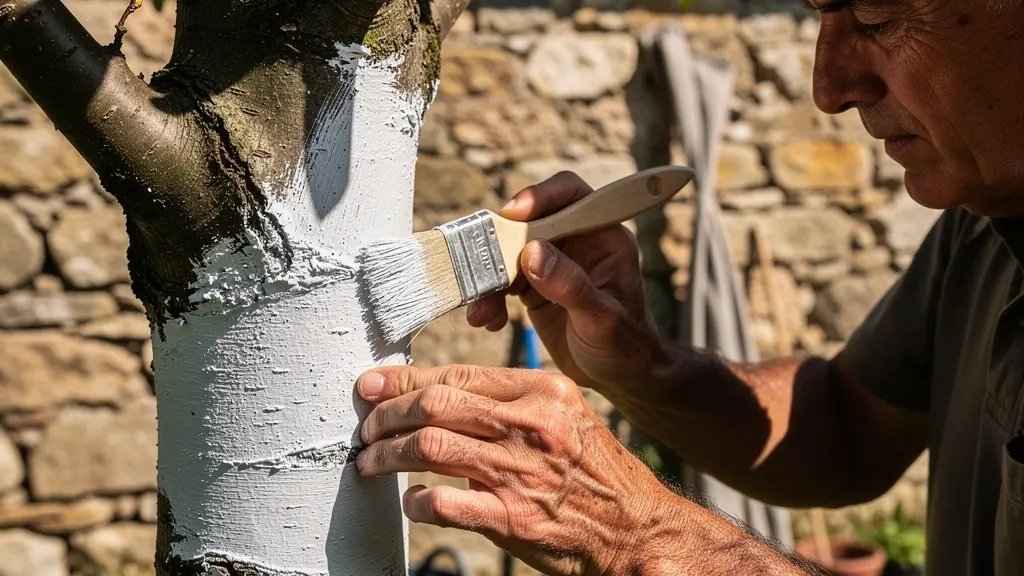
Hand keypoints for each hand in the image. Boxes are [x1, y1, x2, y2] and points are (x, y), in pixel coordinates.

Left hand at [354, 364, 684, 575]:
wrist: (637, 529)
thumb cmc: (595, 472)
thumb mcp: (564, 418)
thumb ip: (509, 405)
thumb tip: (440, 399)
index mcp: (542, 390)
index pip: (456, 376)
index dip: (403, 381)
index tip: (371, 387)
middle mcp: (530, 423)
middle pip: (435, 405)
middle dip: (386, 416)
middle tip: (365, 429)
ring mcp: (520, 470)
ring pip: (429, 448)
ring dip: (388, 456)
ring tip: (370, 463)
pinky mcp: (513, 517)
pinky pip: (443, 503)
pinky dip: (416, 502)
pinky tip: (410, 502)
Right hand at [468, 171, 666, 392]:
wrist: (620, 378)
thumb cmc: (625, 346)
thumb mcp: (602, 319)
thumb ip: (570, 285)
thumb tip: (533, 253)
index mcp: (602, 236)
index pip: (571, 194)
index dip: (541, 195)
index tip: (514, 213)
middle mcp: (575, 242)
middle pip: (528, 222)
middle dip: (500, 244)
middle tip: (481, 269)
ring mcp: (552, 263)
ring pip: (507, 252)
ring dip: (488, 278)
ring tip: (481, 310)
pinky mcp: (533, 286)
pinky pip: (501, 281)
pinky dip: (489, 298)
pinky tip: (488, 321)